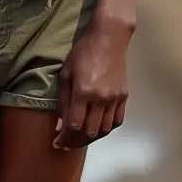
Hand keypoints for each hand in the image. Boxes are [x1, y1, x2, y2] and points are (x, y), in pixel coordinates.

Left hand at [54, 20, 130, 149]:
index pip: (73, 125)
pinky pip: (116, 121)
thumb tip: (61, 125)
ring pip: (104, 130)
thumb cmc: (83, 52)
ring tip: (80, 138)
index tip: (57, 142)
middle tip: (67, 144)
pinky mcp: (124, 96)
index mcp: (83, 92)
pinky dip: (106, 130)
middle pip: (89, 132)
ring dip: (91, 138)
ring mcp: (115, 98)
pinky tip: (96, 129)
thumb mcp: (66, 75)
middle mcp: (101, 98)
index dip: (64, 138)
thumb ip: (63, 102)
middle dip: (76, 142)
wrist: (109, 37)